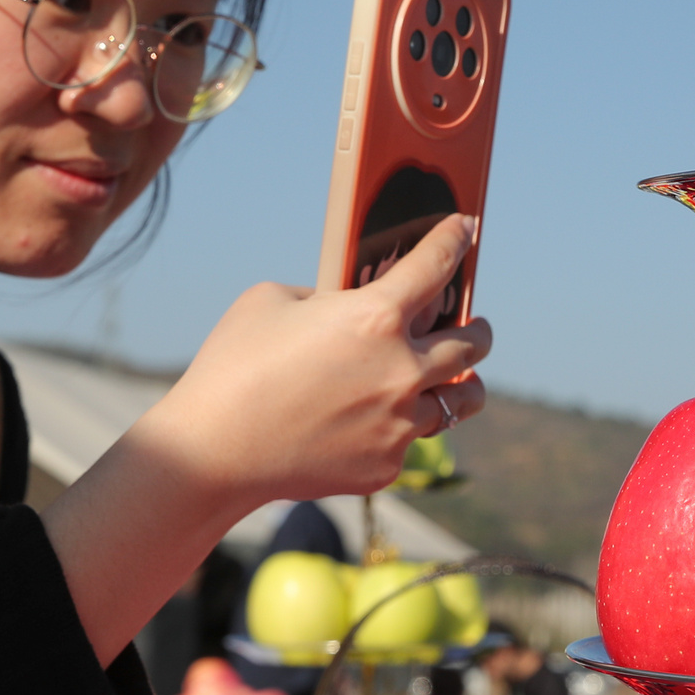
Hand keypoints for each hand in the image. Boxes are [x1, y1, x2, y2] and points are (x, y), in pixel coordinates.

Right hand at [40, 214, 489, 667]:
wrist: (214, 451)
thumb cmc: (234, 365)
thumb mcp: (273, 299)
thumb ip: (326, 297)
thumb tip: (348, 307)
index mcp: (375, 317)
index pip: (435, 266)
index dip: (455, 240)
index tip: (465, 229)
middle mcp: (401, 371)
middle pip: (474, 345)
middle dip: (479, 330)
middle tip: (476, 326)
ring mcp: (399, 425)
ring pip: (461, 401)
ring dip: (461, 385)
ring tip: (455, 382)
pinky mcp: (386, 465)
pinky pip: (411, 439)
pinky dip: (402, 427)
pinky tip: (381, 422)